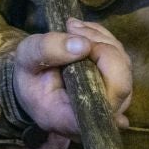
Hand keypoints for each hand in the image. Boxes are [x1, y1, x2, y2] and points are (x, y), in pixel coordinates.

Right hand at [11, 19, 133, 139]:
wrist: (34, 81)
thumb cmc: (29, 76)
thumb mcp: (26, 58)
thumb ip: (47, 50)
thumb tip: (83, 45)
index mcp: (69, 120)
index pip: (105, 107)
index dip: (108, 75)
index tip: (85, 45)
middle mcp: (96, 116)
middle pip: (121, 83)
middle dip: (100, 47)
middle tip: (72, 28)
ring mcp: (112, 102)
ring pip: (123, 66)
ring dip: (101, 40)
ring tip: (72, 28)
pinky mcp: (118, 85)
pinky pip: (121, 59)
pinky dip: (105, 41)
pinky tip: (83, 34)